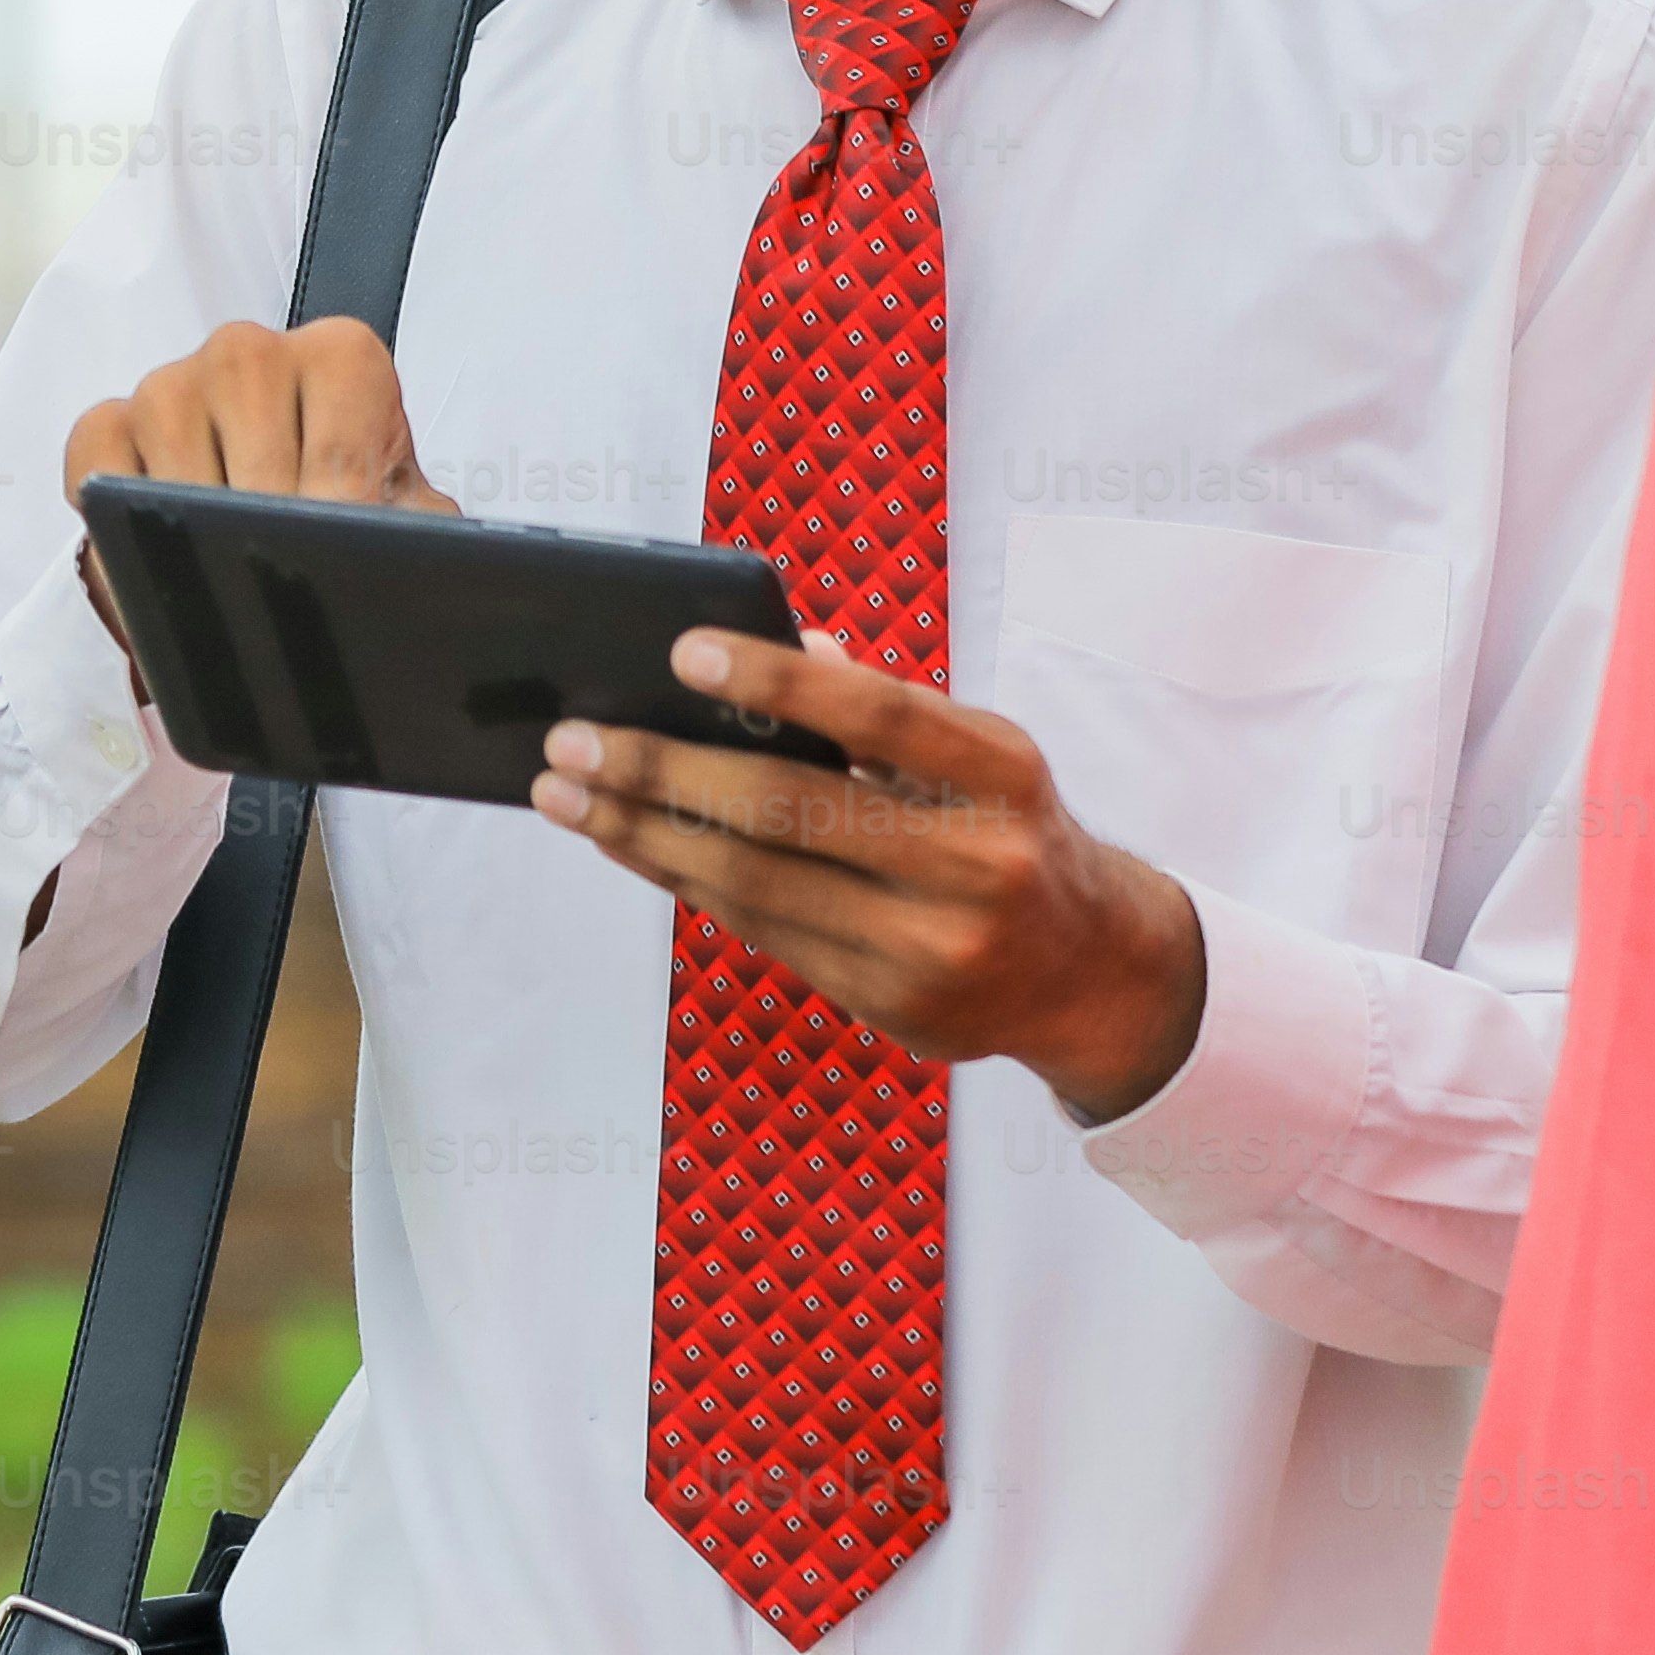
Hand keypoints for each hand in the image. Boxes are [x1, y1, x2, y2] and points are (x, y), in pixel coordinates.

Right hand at [59, 318, 458, 698]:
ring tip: (224, 578)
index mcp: (341, 359)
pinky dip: (117, 522)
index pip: (340, 436)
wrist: (296, 529)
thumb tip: (425, 567)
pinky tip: (156, 562)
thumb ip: (422, 533)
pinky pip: (95, 465)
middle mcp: (250, 353)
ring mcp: (173, 383)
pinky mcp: (110, 423)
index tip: (334, 563)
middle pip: (251, 440)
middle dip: (265, 529)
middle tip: (280, 586)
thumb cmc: (353, 517)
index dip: (338, 517)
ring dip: (195, 525)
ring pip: (171, 447)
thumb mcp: (407, 525)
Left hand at [534, 627, 1208, 1124]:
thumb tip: (764, 647)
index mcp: (1004, 775)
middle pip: (789, 812)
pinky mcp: (890, 1007)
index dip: (779, 683)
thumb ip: (880, 707)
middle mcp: (976, 866)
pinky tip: (628, 844)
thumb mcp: (979, 755)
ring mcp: (932, 949)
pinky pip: (762, 933)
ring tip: (566, 795)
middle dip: (661, 772)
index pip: (880, 716)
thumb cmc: (1007, 829)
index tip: (681, 652)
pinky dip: (683, 881)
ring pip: (754, 885)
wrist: (1089, 971)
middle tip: (572, 740)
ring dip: (641, 835)